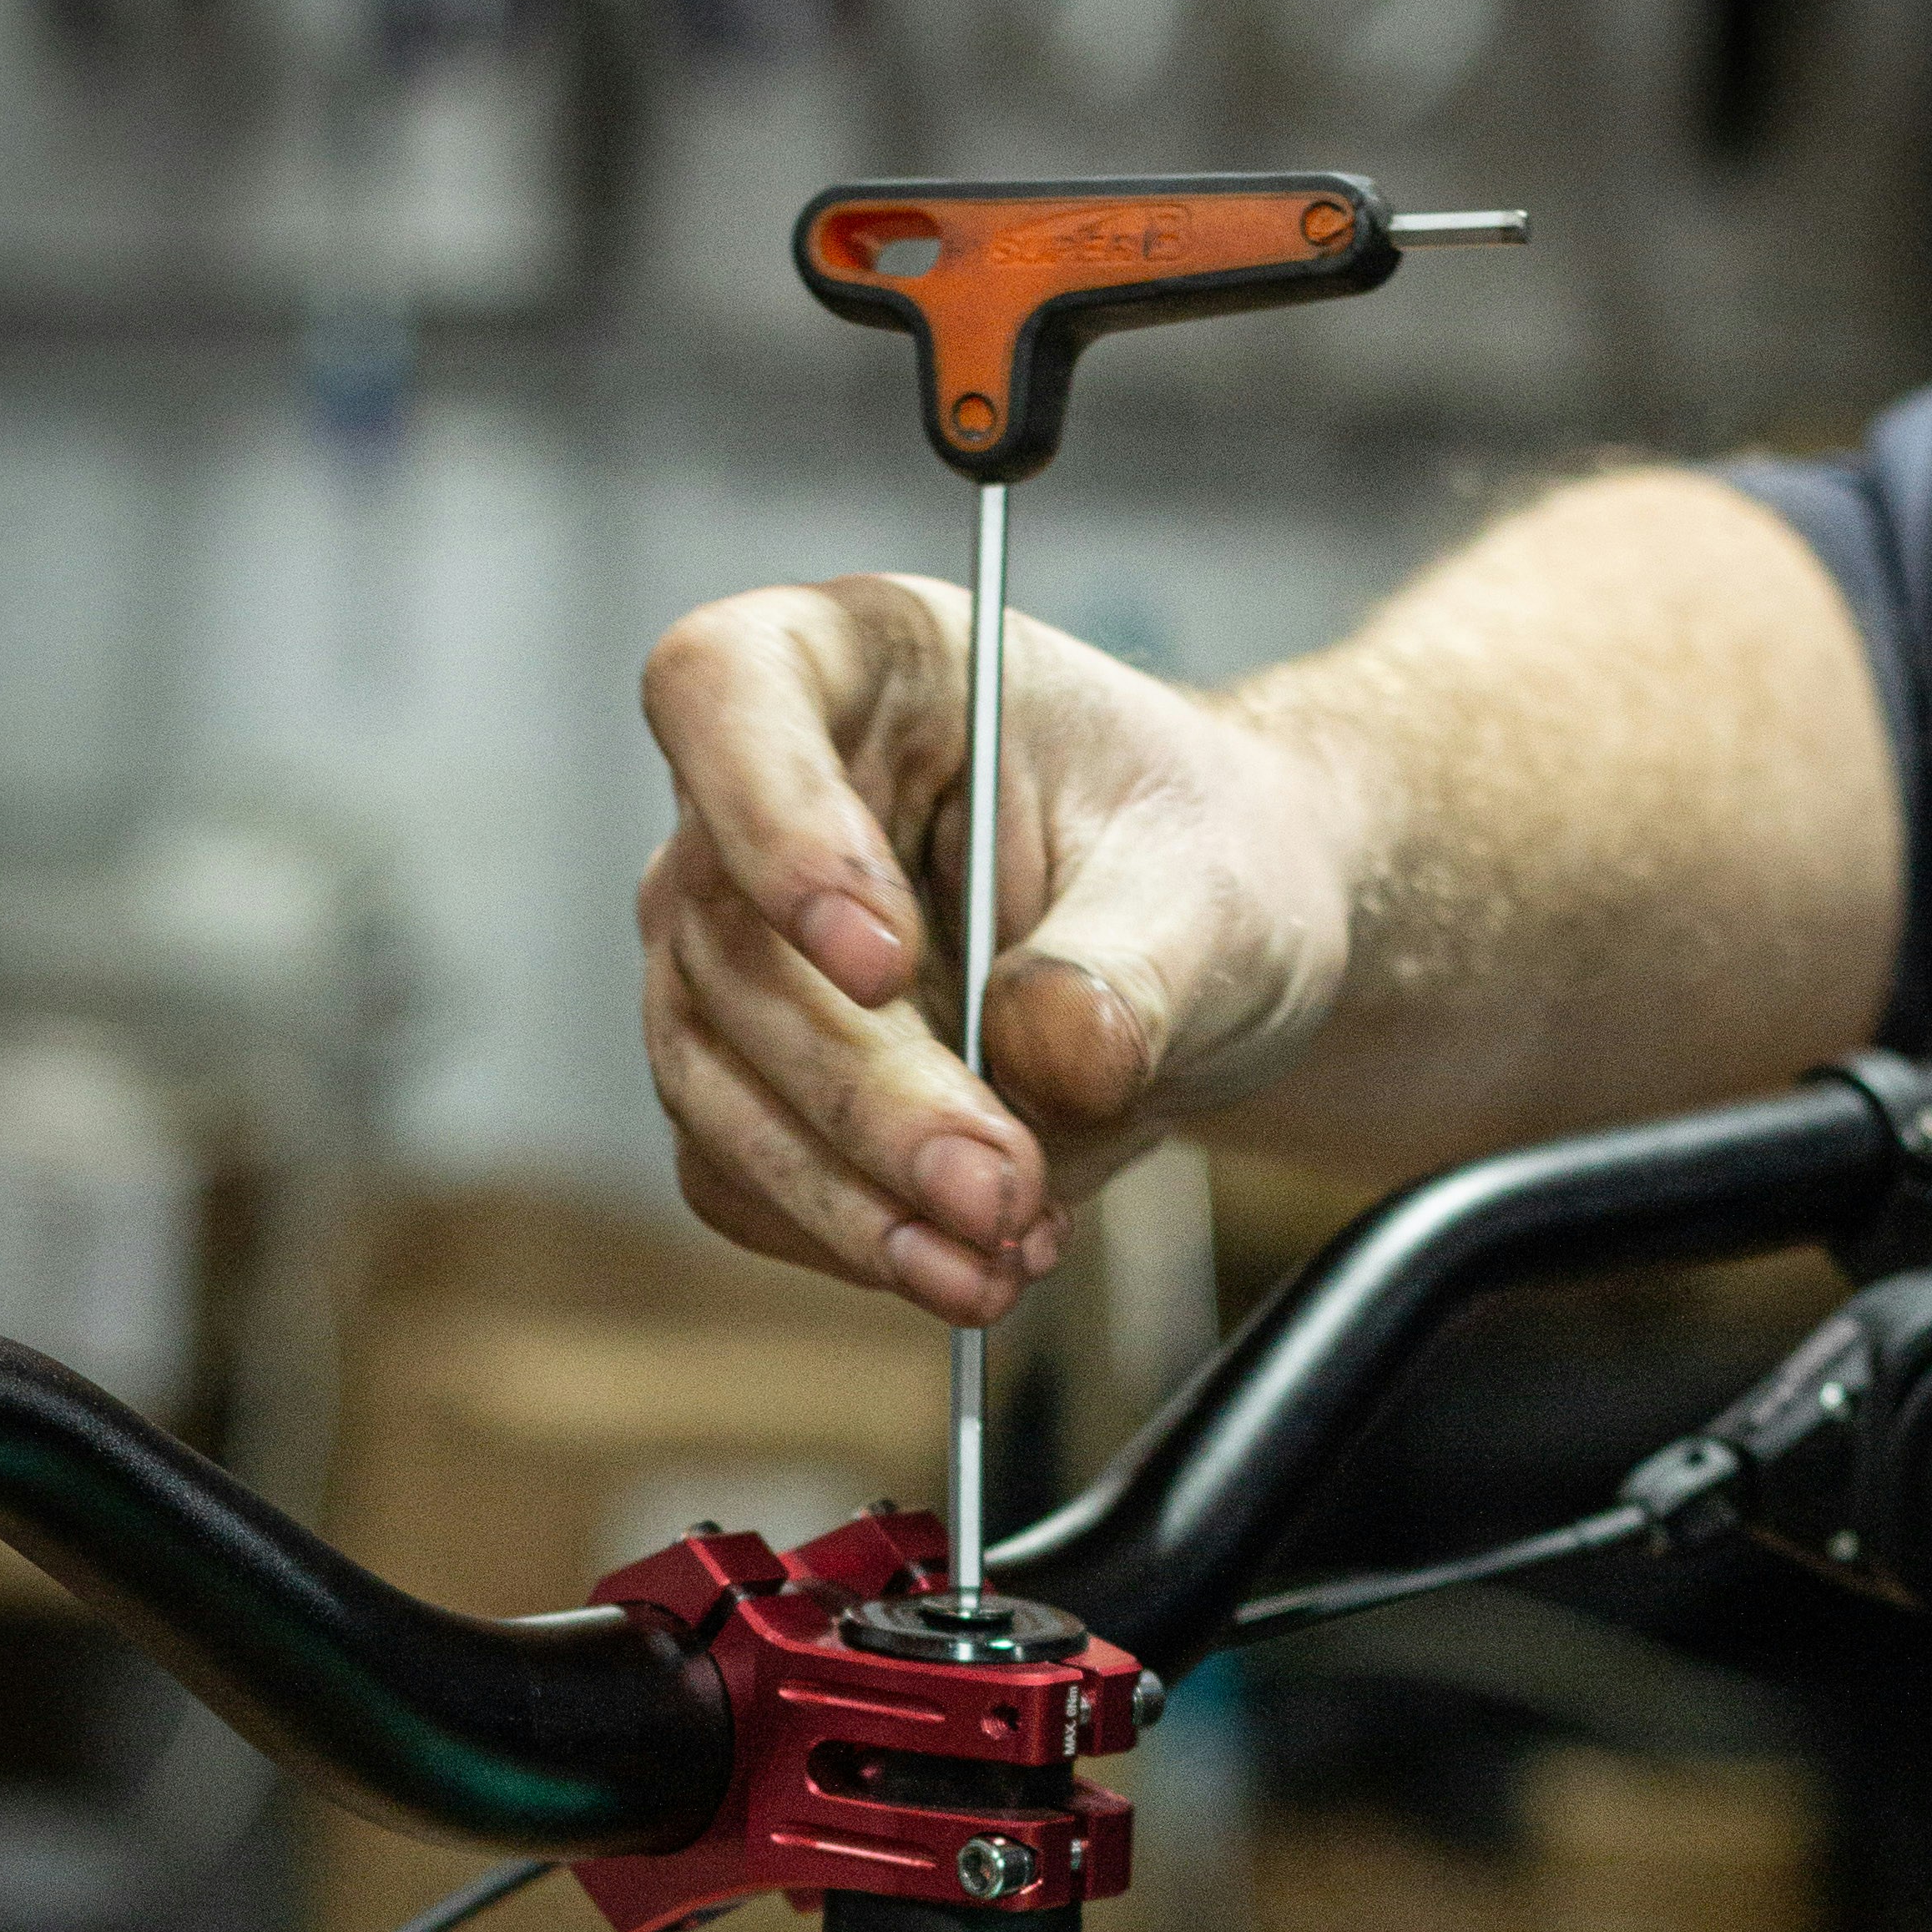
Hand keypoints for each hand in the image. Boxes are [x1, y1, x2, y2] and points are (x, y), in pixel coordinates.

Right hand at [637, 579, 1358, 1321]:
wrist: (1212, 960)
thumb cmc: (1203, 862)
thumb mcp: (1218, 888)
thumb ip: (1134, 962)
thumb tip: (1044, 1053)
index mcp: (862, 665)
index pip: (726, 692)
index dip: (776, 826)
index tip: (882, 958)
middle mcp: (758, 801)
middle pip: (728, 945)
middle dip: (868, 1096)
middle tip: (1002, 1188)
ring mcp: (733, 950)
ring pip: (713, 1081)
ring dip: (851, 1195)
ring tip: (999, 1257)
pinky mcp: (750, 1081)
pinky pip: (741, 1178)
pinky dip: (849, 1239)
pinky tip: (968, 1266)